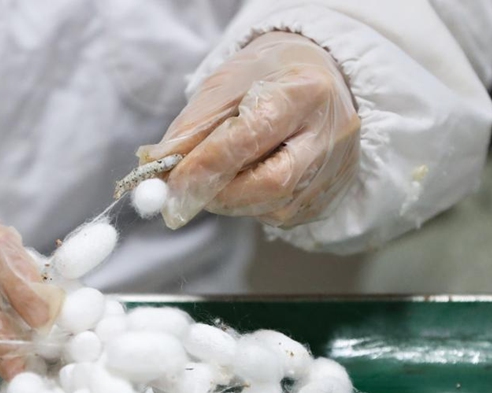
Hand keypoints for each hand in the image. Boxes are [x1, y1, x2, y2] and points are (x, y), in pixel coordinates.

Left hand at [137, 32, 359, 228]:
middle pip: (271, 183)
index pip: (250, 138)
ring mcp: (335, 170)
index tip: (169, 181)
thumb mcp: (224, 86)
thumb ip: (191, 128)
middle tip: (186, 189)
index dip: (205, 166)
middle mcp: (330, 135)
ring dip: (231, 201)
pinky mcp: (330, 195)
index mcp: (305, 92)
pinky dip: (251, 205)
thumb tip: (156, 166)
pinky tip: (247, 180)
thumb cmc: (266, 78)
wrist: (318, 78)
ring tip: (217, 176)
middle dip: (218, 193)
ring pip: (275, 207)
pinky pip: (282, 215)